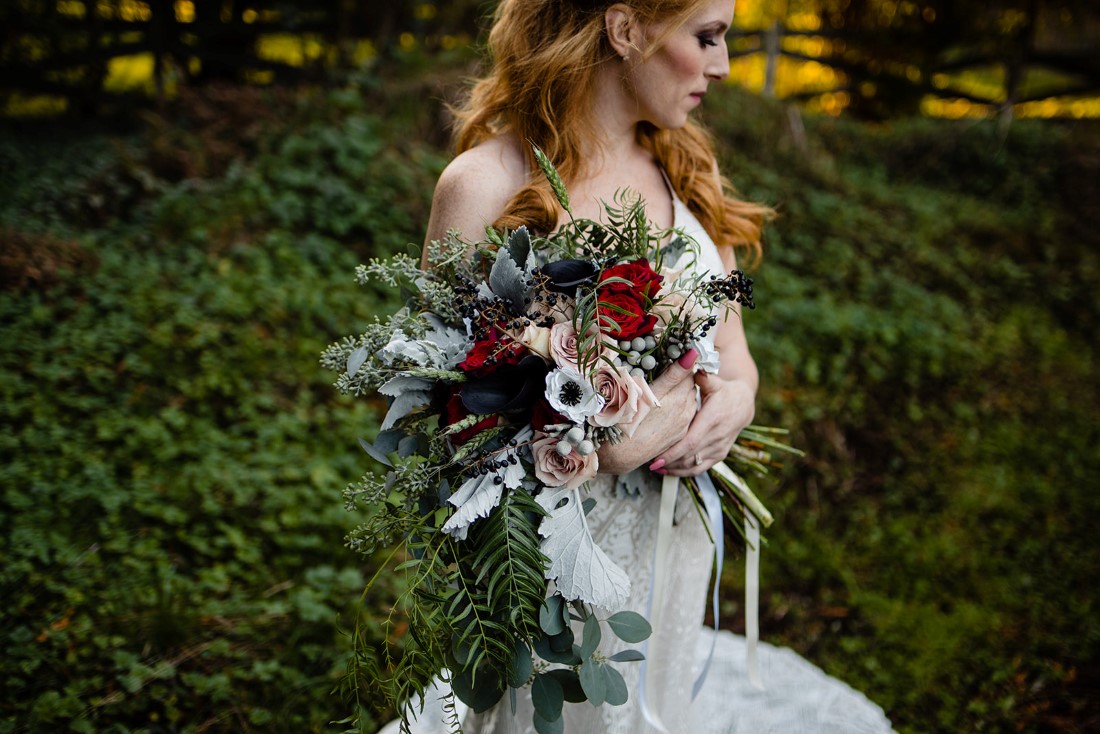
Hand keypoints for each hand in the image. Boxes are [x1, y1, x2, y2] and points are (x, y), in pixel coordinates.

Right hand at [596, 349, 699, 474]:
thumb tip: (693, 352)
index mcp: (681, 396)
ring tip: (657, 396)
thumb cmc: (627, 418)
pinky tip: (658, 413)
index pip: (688, 371)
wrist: (621, 453)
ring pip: (685, 402)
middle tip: (659, 378)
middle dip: (677, 381)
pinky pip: (681, 418)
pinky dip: (674, 412)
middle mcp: (686, 411)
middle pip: (688, 387)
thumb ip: (673, 373)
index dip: (677, 365)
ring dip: (676, 396)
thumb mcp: (648, 390)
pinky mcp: (677, 437)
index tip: (665, 363)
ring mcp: (683, 425)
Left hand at [651, 373, 754, 476]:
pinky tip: (668, 470)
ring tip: (655, 468)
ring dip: (674, 469)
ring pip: (695, 465)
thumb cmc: (723, 391)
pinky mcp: (719, 455)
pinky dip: (684, 472)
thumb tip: (689, 359)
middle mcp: (718, 436)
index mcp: (713, 418)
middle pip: (690, 455)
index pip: (691, 440)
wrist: (744, 405)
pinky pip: (701, 468)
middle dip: (669, 462)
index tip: (656, 457)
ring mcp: (720, 447)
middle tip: (649, 463)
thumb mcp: (714, 381)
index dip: (673, 451)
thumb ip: (701, 376)